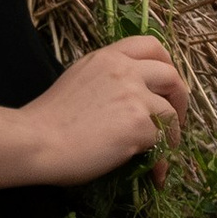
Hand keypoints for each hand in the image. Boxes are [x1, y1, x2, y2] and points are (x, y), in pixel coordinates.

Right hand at [19, 36, 190, 184]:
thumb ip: (105, 80)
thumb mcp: (78, 80)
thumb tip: (127, 100)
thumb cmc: (48, 119)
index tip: (166, 86)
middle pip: (171, 75)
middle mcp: (124, 70)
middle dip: (180, 99)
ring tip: (163, 152)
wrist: (36, 141)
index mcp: (107, 57)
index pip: (151, 46)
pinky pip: (164, 139)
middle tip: (174, 120)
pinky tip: (154, 172)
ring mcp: (134, 95)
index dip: (167, 65)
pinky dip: (163, 158)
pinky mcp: (139, 122)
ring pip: (171, 111)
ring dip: (173, 133)